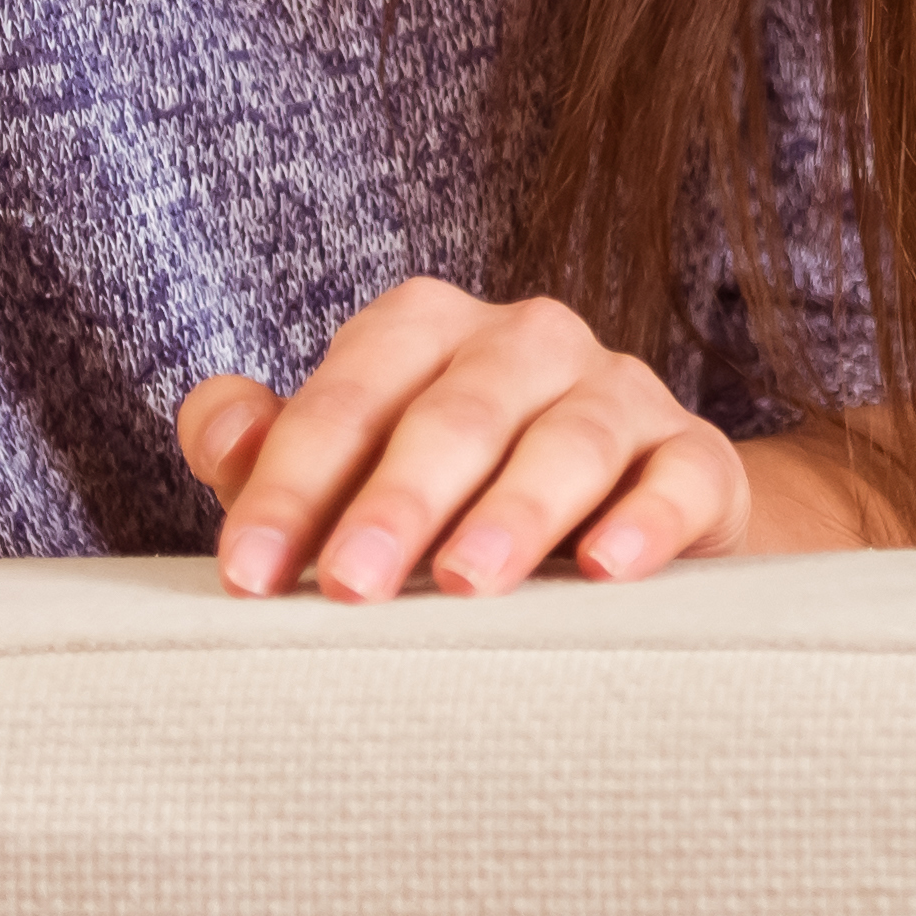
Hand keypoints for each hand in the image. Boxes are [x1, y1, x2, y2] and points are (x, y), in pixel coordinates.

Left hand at [181, 278, 752, 602]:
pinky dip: (648, 518)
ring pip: (571, 437)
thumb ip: (270, 452)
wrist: (612, 526)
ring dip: (515, 510)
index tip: (246, 572)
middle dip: (399, 499)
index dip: (292, 483)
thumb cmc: (446, 501)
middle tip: (351, 584)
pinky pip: (682, 476)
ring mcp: (620, 393)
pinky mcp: (699, 459)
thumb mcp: (349, 475)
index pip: (350, 394)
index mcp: (425, 331)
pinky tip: (608, 567)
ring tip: (467, 581)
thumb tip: (217, 425)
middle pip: (459, 410)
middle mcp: (526, 342)